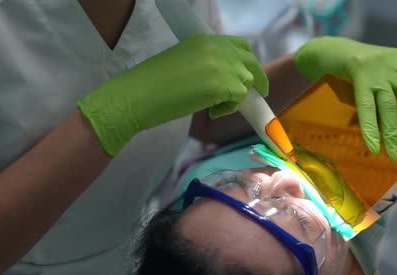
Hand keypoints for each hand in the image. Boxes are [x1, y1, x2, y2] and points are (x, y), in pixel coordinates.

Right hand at [78, 33, 268, 155]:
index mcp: (206, 39)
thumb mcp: (184, 61)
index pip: (240, 46)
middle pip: (250, 62)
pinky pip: (239, 99)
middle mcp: (217, 48)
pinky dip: (228, 109)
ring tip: (215, 106)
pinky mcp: (223, 85)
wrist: (138, 96)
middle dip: (258, 80)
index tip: (250, 76)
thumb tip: (228, 77)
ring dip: (236, 97)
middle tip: (258, 94)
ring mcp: (221, 65)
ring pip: (246, 82)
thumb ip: (208, 63)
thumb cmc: (153, 85)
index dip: (248, 62)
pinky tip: (210, 112)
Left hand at [294, 37, 396, 159]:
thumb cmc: (328, 74)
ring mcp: (390, 60)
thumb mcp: (334, 89)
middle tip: (394, 155)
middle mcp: (376, 65)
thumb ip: (352, 106)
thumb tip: (371, 136)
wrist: (333, 48)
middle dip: (392, 133)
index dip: (372, 130)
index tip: (376, 151)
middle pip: (389, 104)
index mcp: (357, 72)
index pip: (367, 106)